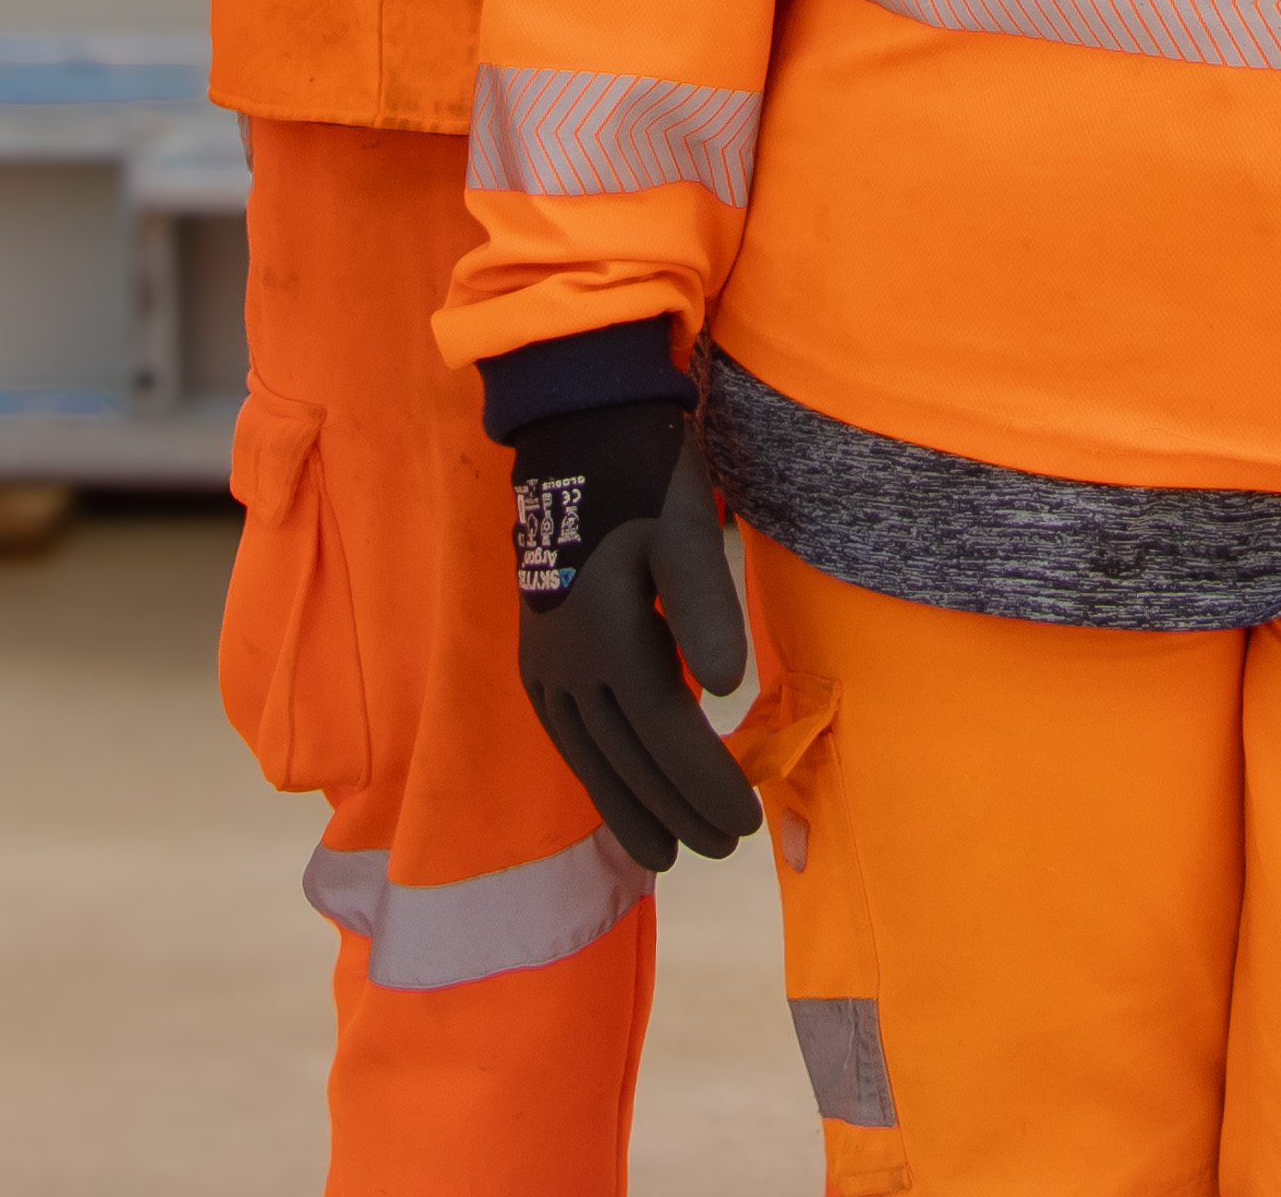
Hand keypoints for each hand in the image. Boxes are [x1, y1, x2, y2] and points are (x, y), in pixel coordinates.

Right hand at [510, 403, 756, 868]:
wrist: (576, 429)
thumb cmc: (645, 474)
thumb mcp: (688, 528)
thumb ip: (705, 608)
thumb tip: (728, 689)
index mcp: (609, 639)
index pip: (666, 736)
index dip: (705, 786)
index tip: (746, 821)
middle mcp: (567, 664)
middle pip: (627, 759)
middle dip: (676, 810)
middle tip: (723, 848)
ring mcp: (544, 661)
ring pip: (589, 756)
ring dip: (629, 806)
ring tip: (665, 852)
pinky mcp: (535, 653)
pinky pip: (564, 733)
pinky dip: (593, 772)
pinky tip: (614, 788)